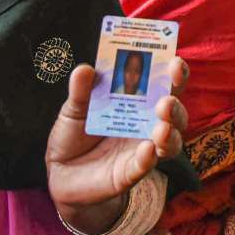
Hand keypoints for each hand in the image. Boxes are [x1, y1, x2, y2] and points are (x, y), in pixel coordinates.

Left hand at [47, 57, 188, 232]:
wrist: (59, 172)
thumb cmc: (74, 134)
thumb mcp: (74, 109)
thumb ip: (81, 91)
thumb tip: (85, 69)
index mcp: (137, 101)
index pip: (163, 84)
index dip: (174, 73)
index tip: (174, 62)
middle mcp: (146, 124)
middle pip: (174, 113)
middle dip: (175, 105)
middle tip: (166, 101)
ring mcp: (142, 149)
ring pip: (170, 141)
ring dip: (170, 133)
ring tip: (162, 127)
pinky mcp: (131, 172)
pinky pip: (144, 165)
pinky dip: (148, 158)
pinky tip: (146, 150)